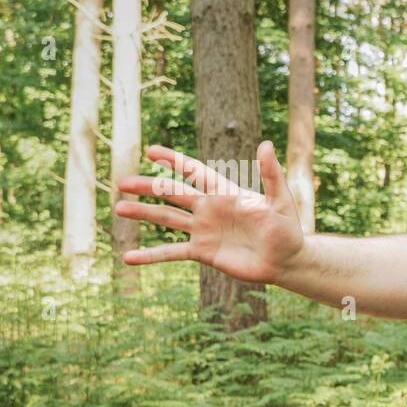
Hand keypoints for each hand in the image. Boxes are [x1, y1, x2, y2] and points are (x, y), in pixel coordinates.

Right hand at [114, 141, 304, 284]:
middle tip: (122, 182)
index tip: (151, 151)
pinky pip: (172, 253)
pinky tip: (129, 258)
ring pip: (167, 219)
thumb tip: (265, 144)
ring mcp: (203, 230)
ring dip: (143, 214)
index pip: (194, 171)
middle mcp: (209, 208)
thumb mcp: (280, 201)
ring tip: (119, 208)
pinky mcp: (203, 252)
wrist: (286, 261)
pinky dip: (151, 255)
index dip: (174, 161)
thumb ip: (271, 175)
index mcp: (224, 192)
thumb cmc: (287, 229)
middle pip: (172, 193)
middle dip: (148, 187)